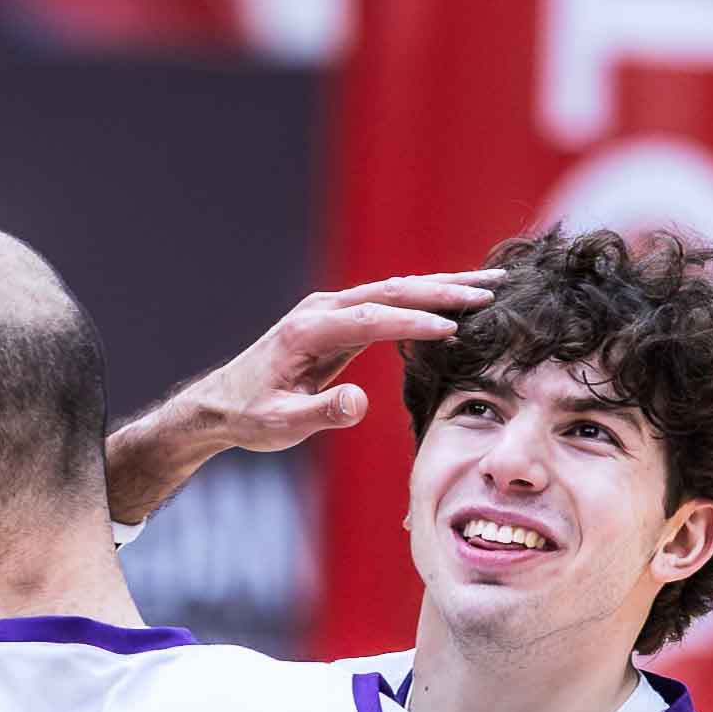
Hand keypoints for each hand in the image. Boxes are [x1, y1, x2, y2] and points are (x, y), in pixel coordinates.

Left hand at [200, 270, 494, 452]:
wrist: (222, 403)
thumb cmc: (251, 417)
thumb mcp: (282, 425)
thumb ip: (322, 413)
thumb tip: (360, 403)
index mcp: (309, 332)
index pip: (372, 319)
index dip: (413, 322)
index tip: (453, 328)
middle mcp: (320, 309)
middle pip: (390, 291)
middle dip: (442, 290)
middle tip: (489, 291)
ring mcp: (329, 309)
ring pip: (392, 289)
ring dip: (440, 286)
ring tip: (487, 286)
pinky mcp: (337, 318)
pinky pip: (386, 301)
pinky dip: (422, 297)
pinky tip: (452, 299)